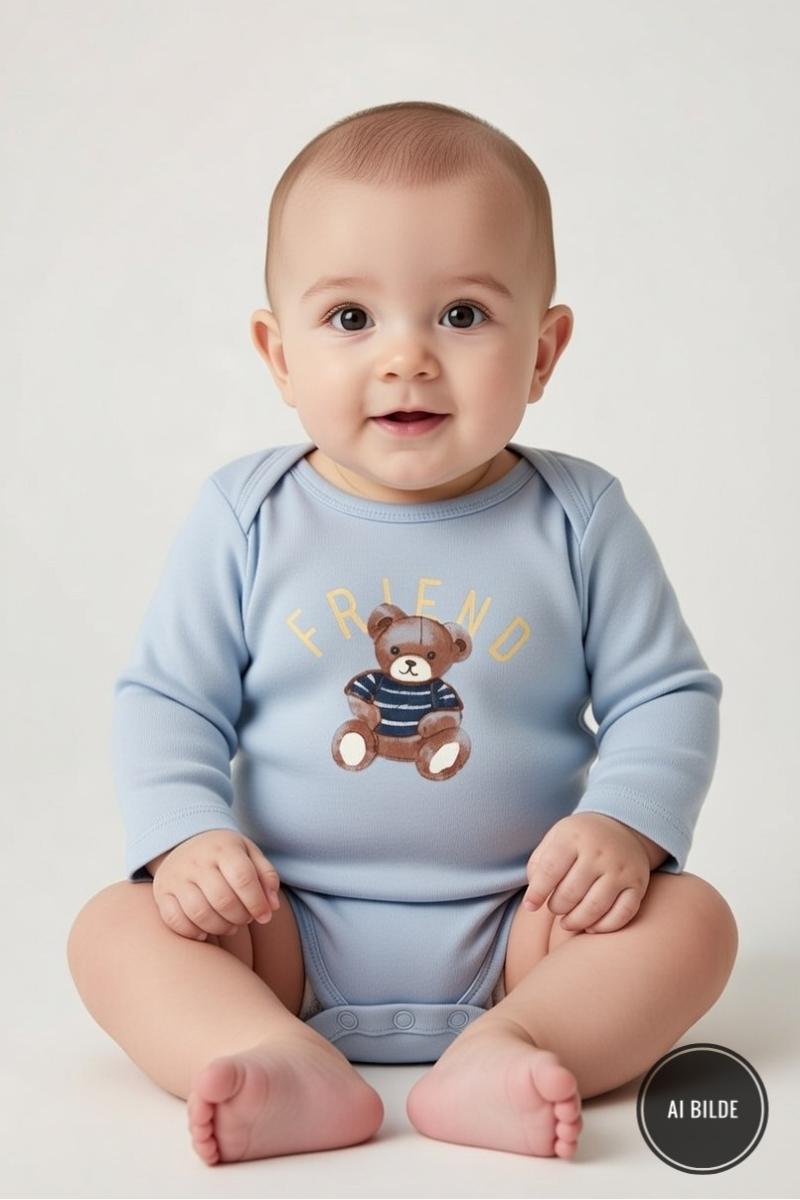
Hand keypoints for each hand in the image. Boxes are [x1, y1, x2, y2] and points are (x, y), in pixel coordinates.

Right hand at [150, 830, 281, 940]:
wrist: (184, 841)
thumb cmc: (225, 853)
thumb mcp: (250, 853)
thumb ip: (266, 876)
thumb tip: (272, 906)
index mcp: (223, 847)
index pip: (243, 878)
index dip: (257, 902)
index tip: (265, 915)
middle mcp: (197, 860)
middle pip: (222, 899)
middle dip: (240, 917)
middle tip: (246, 919)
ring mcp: (176, 876)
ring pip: (199, 912)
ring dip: (220, 927)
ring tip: (231, 926)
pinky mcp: (161, 892)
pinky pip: (174, 919)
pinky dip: (192, 932)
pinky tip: (206, 932)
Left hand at [523, 813, 650, 933]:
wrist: (623, 826)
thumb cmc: (579, 839)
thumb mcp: (555, 838)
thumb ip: (539, 865)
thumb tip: (533, 899)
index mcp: (574, 837)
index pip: (550, 870)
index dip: (536, 893)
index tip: (530, 906)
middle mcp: (599, 852)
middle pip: (570, 893)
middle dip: (556, 907)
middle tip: (554, 908)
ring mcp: (621, 869)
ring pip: (595, 908)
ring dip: (576, 921)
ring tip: (567, 922)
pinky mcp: (637, 884)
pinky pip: (622, 915)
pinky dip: (604, 927)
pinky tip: (591, 926)